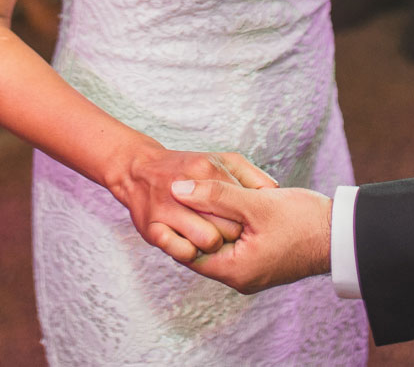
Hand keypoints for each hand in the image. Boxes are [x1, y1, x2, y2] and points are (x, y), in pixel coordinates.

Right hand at [110, 149, 278, 264]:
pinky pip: (183, 252)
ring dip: (215, 245)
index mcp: (206, 170)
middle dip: (234, 233)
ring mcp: (167, 210)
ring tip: (211, 239)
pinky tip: (192, 245)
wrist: (138, 169)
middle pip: (228, 225)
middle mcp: (186, 188)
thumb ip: (251, 174)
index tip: (247, 221)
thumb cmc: (189, 167)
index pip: (242, 203)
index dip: (248, 217)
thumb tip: (274, 191)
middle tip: (231, 233)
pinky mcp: (152, 229)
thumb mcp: (222, 160)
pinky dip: (192, 253)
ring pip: (208, 241)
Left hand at [170, 180, 332, 294]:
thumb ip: (215, 195)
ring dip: (212, 221)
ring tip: (200, 194)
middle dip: (192, 222)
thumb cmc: (303, 220)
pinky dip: (228, 225)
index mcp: (236, 271)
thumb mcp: (255, 203)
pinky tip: (226, 203)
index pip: (188, 252)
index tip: (164, 203)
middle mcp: (242, 277)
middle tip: (177, 194)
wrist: (343, 233)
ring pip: (220, 244)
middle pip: (203, 249)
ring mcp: (254, 270)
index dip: (174, 227)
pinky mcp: (264, 260)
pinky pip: (235, 244)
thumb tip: (177, 189)